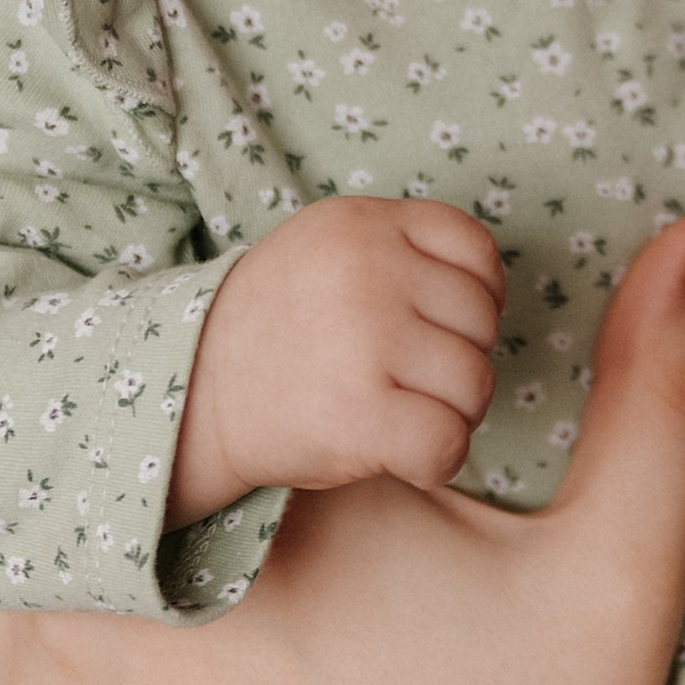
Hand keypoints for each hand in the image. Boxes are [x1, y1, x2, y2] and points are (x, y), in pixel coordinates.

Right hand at [168, 196, 504, 525]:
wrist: (193, 396)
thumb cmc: (276, 329)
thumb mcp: (327, 250)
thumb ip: (399, 251)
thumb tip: (490, 295)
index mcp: (361, 224)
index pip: (476, 250)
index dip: (478, 296)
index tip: (445, 327)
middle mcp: (368, 271)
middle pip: (480, 323)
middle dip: (459, 361)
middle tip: (409, 381)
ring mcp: (366, 341)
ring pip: (474, 385)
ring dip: (450, 412)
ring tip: (399, 413)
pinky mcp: (360, 415)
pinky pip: (449, 443)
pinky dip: (436, 461)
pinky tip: (403, 454)